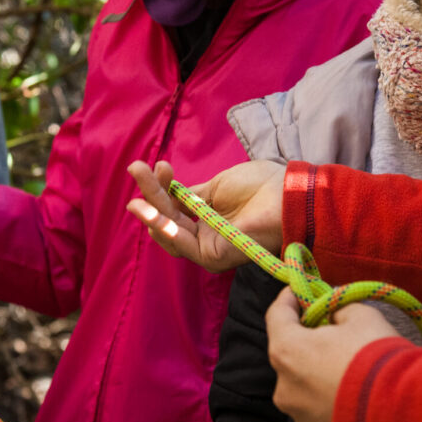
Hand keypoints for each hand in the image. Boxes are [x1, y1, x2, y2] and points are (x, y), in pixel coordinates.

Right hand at [126, 159, 285, 271]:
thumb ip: (191, 195)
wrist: (286, 196)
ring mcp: (208, 247)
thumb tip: (168, 192)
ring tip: (136, 194)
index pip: (176, 207)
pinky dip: (166, 229)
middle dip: (150, 195)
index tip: (159, 165)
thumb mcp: (218, 186)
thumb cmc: (261, 186)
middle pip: (168, 219)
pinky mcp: (213, 257)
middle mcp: (206, 235)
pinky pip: (183, 244)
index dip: (163, 187)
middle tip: (135, 169)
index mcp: (209, 218)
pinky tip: (153, 213)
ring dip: (151, 212)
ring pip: (170, 232)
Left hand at [265, 289, 397, 421]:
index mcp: (287, 352)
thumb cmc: (376, 358)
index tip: (301, 289)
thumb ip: (339, 309)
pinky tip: (357, 391)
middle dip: (309, 336)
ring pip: (305, 382)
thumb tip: (333, 315)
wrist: (402, 418)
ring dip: (320, 369)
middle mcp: (284, 387)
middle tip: (333, 325)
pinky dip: (331, 396)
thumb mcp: (361, 315)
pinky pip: (319, 407)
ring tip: (352, 363)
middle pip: (290, 351)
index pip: (276, 315)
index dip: (289, 298)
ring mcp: (299, 416)